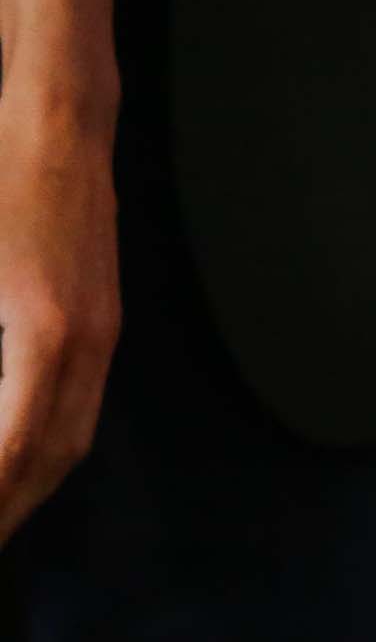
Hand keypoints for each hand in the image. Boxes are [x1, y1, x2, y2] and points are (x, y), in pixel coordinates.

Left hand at [0, 94, 118, 542]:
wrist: (57, 128)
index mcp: (42, 337)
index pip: (11, 453)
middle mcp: (84, 344)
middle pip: (52, 459)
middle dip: (9, 512)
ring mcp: (100, 332)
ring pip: (73, 436)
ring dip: (32, 487)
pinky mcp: (98, 318)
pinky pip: (78, 404)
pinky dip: (47, 447)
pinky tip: (17, 456)